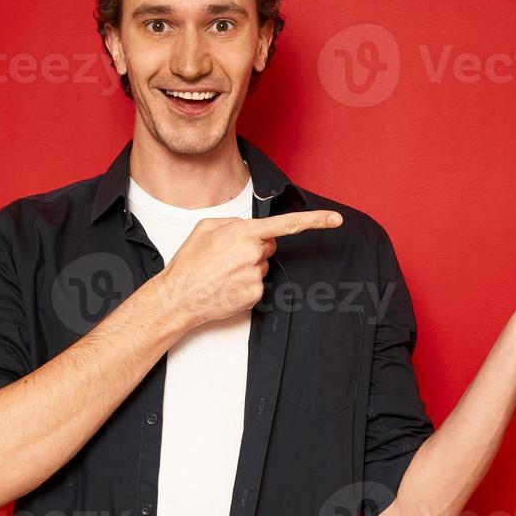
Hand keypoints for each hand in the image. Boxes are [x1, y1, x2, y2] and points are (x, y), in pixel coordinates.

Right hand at [153, 209, 343, 331]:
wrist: (179, 296)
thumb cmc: (190, 262)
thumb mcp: (206, 227)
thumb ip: (234, 222)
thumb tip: (249, 228)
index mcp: (243, 233)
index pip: (287, 224)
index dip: (315, 221)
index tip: (336, 219)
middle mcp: (253, 254)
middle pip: (268, 246)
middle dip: (254, 248)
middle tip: (227, 257)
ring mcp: (255, 276)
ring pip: (262, 266)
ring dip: (247, 267)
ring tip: (222, 273)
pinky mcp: (255, 295)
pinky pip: (258, 284)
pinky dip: (245, 284)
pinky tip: (227, 285)